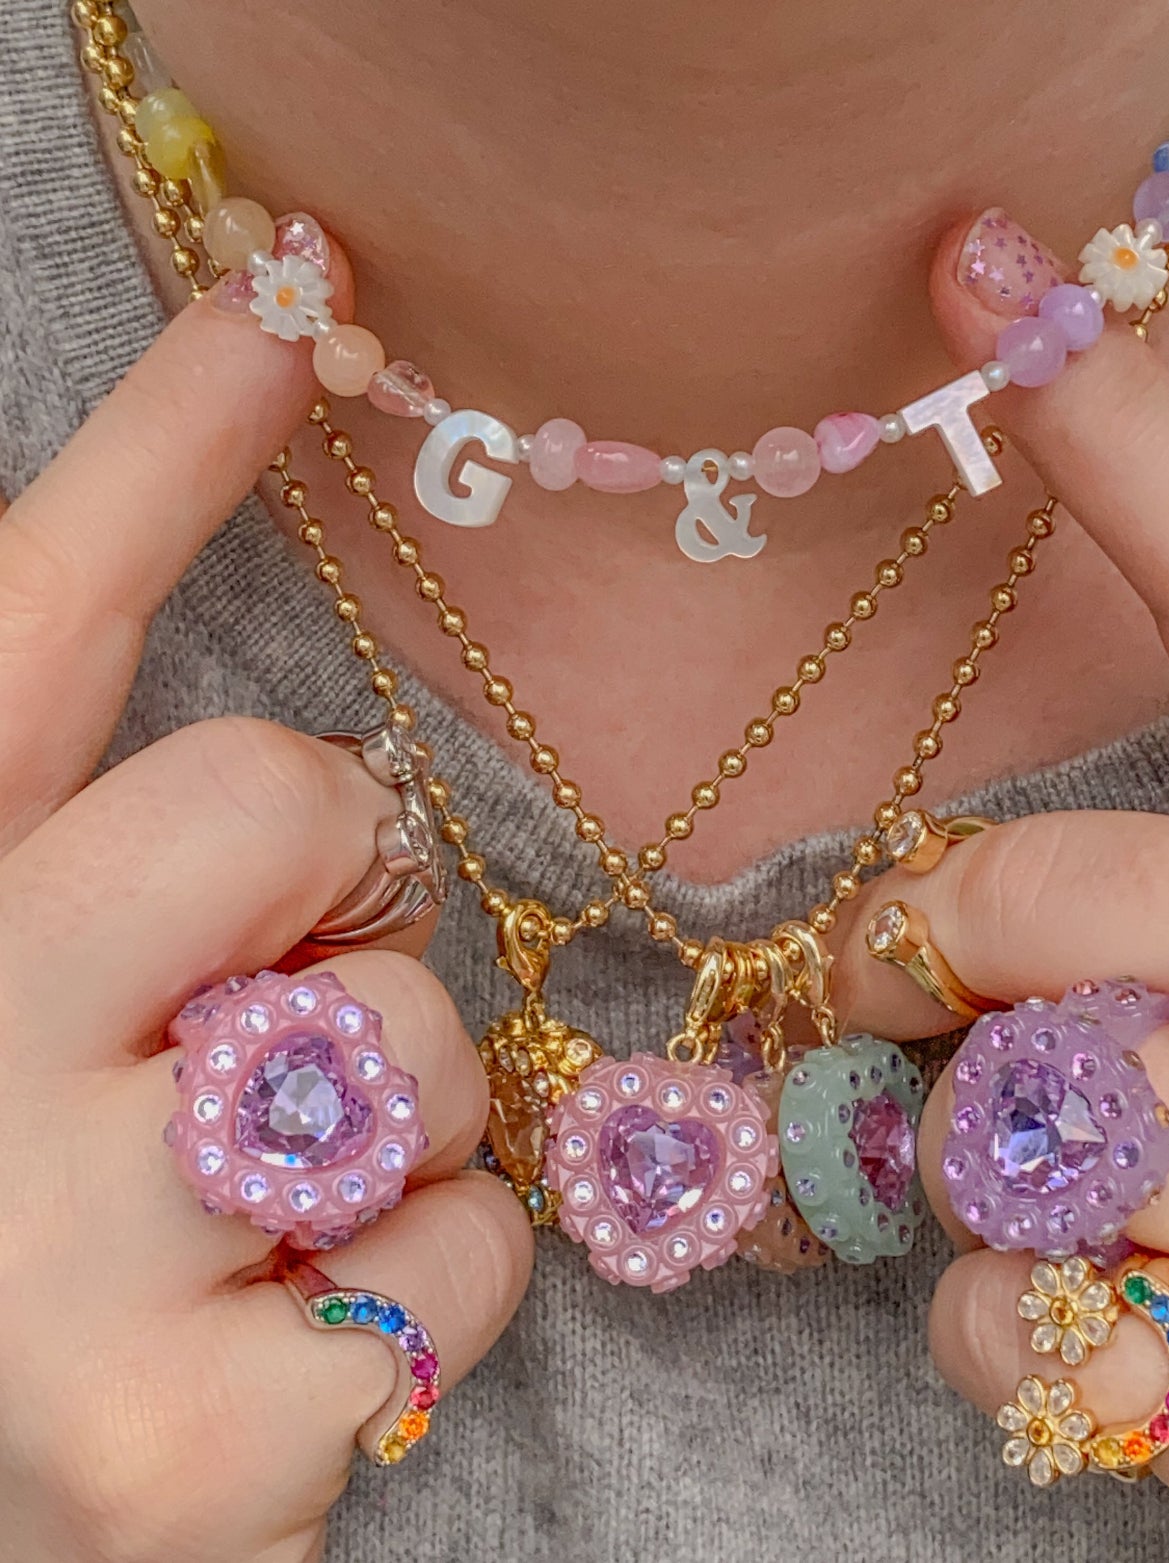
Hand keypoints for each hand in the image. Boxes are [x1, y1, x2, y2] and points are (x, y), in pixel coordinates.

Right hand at [0, 274, 529, 1562]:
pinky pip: (465, 1252)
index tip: (293, 303)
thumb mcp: (70, 1005)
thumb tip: (287, 627)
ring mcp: (35, 1276)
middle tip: (274, 997)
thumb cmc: (53, 1238)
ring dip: (408, 1111)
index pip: (29, 630)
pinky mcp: (167, 1454)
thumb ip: (145, 828)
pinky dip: (443, 1282)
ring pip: (411, 1043)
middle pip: (273, 803)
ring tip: (283, 1209)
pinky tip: (315, 1343)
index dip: (163, 446)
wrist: (28, 1507)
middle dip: (336, 884)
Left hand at [839, 211, 1168, 1561]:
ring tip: (1127, 1208)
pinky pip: (1018, 1312)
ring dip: (998, 1165)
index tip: (976, 264)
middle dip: (941, 970)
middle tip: (940, 1006)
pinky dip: (1020, 1330)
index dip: (1119, 425)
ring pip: (1003, 1116)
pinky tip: (1153, 1341)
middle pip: (1030, 900)